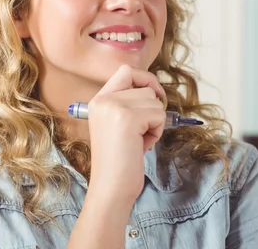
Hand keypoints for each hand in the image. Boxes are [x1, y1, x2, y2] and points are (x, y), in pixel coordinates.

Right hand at [86, 64, 166, 207]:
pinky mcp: (127, 118)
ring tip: (140, 141)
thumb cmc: (119, 160)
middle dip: (153, 108)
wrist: (111, 187)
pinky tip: (142, 145)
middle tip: (144, 130)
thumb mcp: (118, 124)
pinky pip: (159, 114)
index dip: (145, 79)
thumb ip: (129, 104)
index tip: (155, 95)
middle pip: (145, 86)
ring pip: (154, 101)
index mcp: (98, 100)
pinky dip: (157, 131)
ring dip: (155, 122)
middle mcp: (103, 100)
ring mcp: (114, 107)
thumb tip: (156, 91)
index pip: (126, 71)